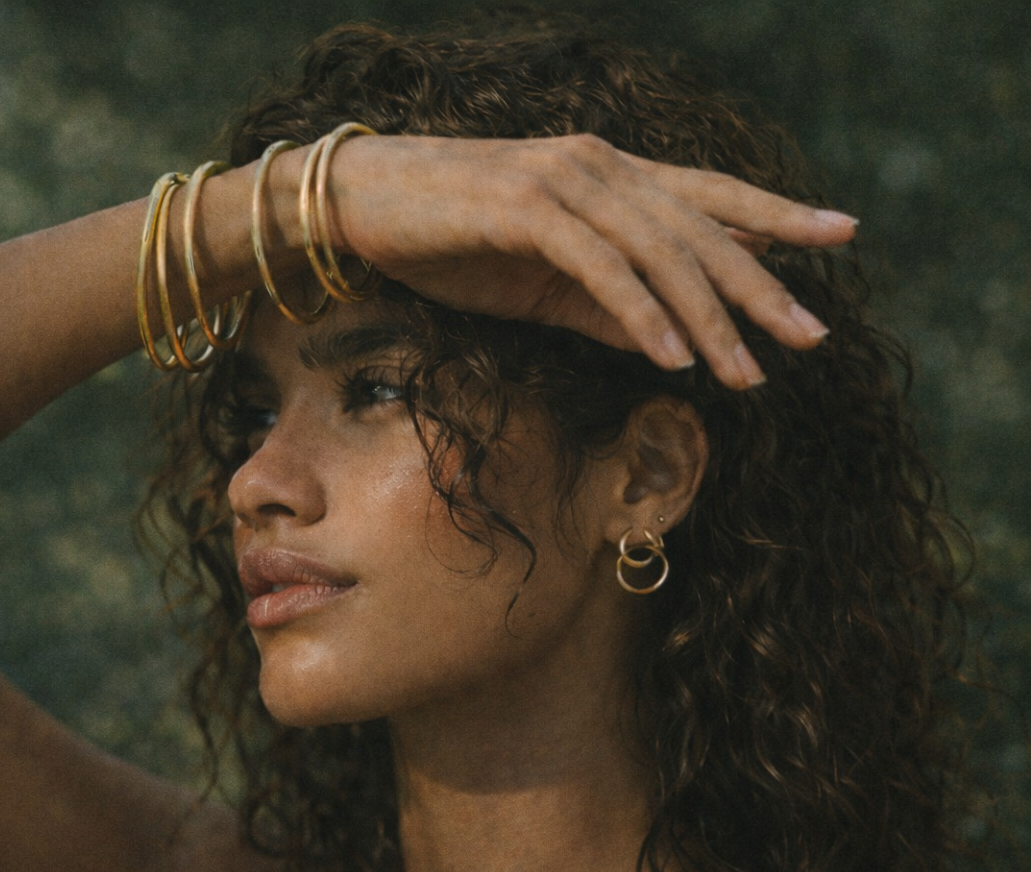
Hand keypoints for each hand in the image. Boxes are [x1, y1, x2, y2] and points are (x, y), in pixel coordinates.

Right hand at [326, 134, 856, 388]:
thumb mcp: (540, 282)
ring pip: (660, 251)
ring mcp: (565, 183)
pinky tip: (672, 358)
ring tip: (747, 373)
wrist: (362, 205)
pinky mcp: (527, 208)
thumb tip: (670, 340)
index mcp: (608, 175)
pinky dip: (642, 313)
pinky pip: (602, 267)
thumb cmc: (449, 240)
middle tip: (810, 336)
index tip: (840, 235)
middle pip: (701, 229)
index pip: (708, 194)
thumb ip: (606, 304)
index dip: (776, 213)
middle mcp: (599, 167)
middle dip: (761, 286)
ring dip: (708, 317)